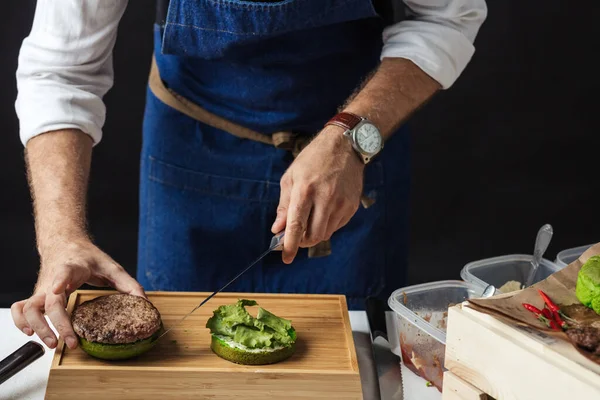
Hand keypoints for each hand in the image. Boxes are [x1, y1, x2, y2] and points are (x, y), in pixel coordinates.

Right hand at [11, 237, 144, 348]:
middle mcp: (53, 280)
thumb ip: (128, 283)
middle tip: (70, 341)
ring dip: (37, 327)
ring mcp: (42, 289)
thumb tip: (144, 302)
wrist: (65, 243)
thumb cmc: (86, 256)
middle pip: (48, 302)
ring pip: (29, 308)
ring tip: (52, 343)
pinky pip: (21, 310)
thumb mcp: (111, 266)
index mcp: (72, 268)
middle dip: (58, 323)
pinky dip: (21, 322)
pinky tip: (31, 334)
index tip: (58, 290)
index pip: (63, 273)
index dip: (60, 281)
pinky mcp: (36, 296)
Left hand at [271, 126, 364, 262]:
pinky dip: (328, 224)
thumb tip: (278, 229)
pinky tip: (325, 209)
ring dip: (315, 232)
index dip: (290, 245)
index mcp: (305, 191)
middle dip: (303, 241)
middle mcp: (325, 199)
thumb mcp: (291, 177)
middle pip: (313, 236)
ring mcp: (341, 203)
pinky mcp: (352, 206)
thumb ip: (284, 205)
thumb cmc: (313, 159)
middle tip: (297, 235)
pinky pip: (337, 226)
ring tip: (312, 215)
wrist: (345, 145)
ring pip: (326, 233)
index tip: (286, 258)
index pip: (296, 226)